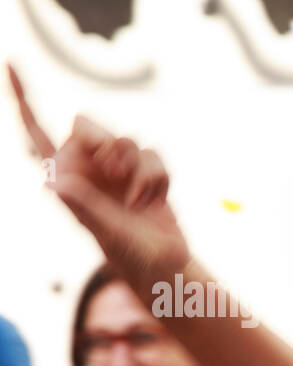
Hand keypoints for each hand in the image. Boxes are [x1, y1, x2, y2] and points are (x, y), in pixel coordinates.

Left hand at [9, 64, 188, 283]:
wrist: (166, 265)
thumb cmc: (131, 256)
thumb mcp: (108, 234)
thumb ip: (84, 206)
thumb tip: (55, 181)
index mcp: (66, 178)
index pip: (36, 133)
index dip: (22, 98)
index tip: (10, 62)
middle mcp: (88, 169)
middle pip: (87, 126)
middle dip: (105, 145)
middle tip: (115, 172)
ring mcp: (117, 170)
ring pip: (126, 141)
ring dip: (139, 172)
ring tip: (138, 202)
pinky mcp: (144, 172)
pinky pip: (154, 153)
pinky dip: (159, 178)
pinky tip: (156, 200)